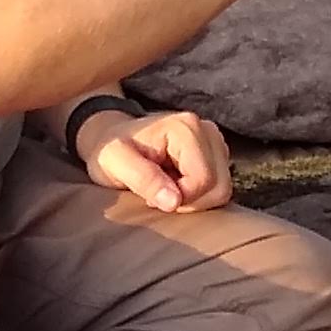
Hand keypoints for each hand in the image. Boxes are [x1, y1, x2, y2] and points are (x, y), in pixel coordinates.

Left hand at [77, 107, 232, 210]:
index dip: (180, 199)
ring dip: (194, 199)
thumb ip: (143, 179)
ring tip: (165, 188)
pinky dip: (198, 194)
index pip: (204, 180)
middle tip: (159, 194)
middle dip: (189, 201)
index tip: (152, 195)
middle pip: (219, 187)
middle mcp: (207, 131)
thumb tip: (175, 201)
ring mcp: (214, 141)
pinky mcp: (215, 153)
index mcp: (187, 129)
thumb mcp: (114, 163)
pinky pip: (218, 187)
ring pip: (222, 189)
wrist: (110, 137)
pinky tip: (175, 185)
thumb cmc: (109, 148)